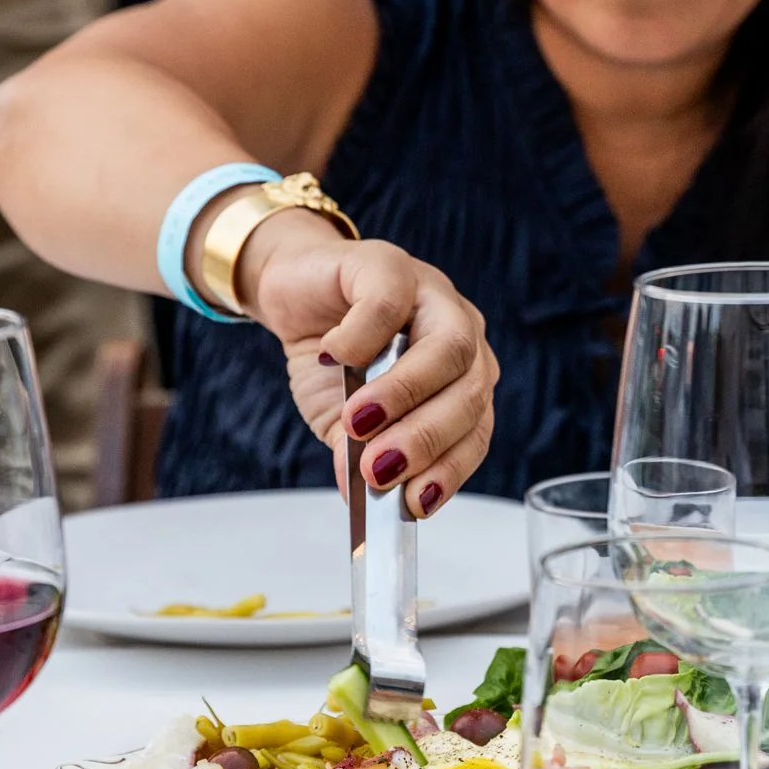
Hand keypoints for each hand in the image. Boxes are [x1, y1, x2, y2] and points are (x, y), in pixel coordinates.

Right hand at [238, 213, 497, 515]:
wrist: (292, 295)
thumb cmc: (329, 361)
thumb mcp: (340, 421)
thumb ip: (356, 454)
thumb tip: (357, 493)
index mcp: (461, 378)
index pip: (476, 430)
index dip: (449, 469)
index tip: (415, 504)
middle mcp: (460, 335)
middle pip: (470, 390)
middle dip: (425, 438)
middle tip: (378, 469)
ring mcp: (432, 295)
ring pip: (447, 347)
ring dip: (403, 393)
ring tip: (357, 423)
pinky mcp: (389, 264)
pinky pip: (388, 303)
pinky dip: (360, 337)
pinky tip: (331, 358)